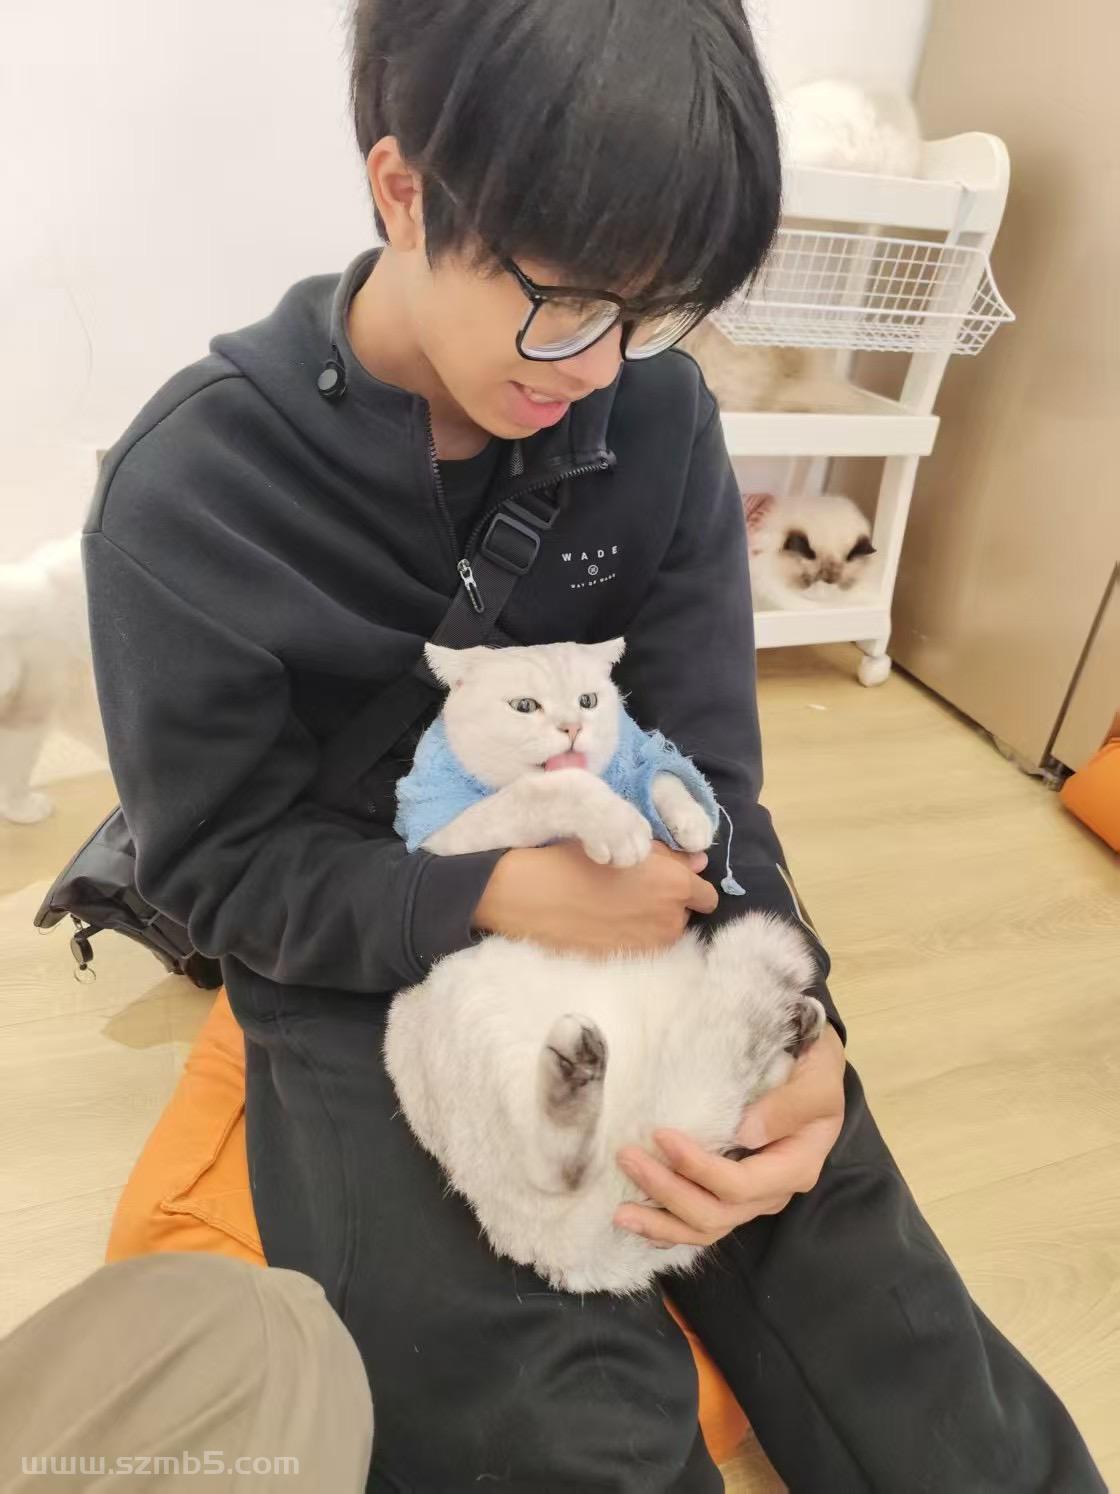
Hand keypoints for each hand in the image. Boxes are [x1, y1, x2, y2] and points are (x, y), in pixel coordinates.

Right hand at [473, 841, 717, 956]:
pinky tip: (606, 922)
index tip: (667, 880)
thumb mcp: (623, 841)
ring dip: (652, 920)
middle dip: (669, 903)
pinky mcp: (625, 960)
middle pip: (685, 914)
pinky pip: (642, 947)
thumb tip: (699, 863)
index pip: (706, 895)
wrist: (529, 895)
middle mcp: (669, 919)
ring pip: (664, 932)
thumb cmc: (574, 858)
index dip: (688, 885)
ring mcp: (648, 944)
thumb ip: (669, 855)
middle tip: (635, 889)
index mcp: (674, 883)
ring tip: (618, 906)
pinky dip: (632, 935)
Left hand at [613, 1022, 845, 1247]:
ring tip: (621, 1212)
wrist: (814, 1068)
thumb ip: (790, 1105)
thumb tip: (746, 1133)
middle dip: (668, 1192)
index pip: (741, 1184)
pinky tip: (641, 1225)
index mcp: (795, 1166)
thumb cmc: (815, 1068)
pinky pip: (702, 1222)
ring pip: (706, 1227)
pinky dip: (669, 1228)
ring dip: (662, 1222)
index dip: (698, 1168)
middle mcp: (772, 1191)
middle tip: (627, 1159)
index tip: (661, 1136)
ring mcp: (752, 1196)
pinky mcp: (733, 1192)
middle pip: (716, 1213)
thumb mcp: (818, 1078)